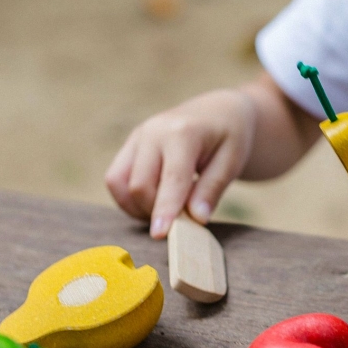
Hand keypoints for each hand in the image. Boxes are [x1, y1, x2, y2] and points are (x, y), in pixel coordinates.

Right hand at [105, 89, 256, 237]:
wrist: (219, 111)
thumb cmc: (230, 137)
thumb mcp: (233, 161)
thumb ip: (213, 189)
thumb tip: (196, 219)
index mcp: (184, 133)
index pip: (171, 178)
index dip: (165, 209)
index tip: (161, 235)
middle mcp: (154, 132)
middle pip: (139, 184)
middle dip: (155, 211)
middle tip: (182, 220)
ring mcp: (138, 136)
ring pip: (118, 182)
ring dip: (136, 206)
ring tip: (166, 210)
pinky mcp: (130, 144)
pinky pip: (115, 178)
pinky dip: (128, 198)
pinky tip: (154, 201)